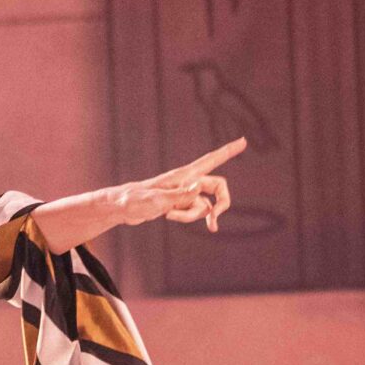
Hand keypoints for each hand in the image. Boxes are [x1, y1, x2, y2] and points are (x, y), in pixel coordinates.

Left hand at [115, 137, 242, 230]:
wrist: (120, 208)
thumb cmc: (134, 200)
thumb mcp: (156, 200)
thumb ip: (179, 195)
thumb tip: (200, 186)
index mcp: (184, 175)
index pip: (211, 160)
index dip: (228, 151)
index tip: (244, 141)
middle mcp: (188, 181)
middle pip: (218, 188)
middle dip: (220, 205)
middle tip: (213, 223)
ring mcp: (185, 192)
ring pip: (205, 206)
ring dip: (192, 216)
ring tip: (168, 216)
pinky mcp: (180, 203)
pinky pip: (195, 213)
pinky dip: (187, 218)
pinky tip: (169, 216)